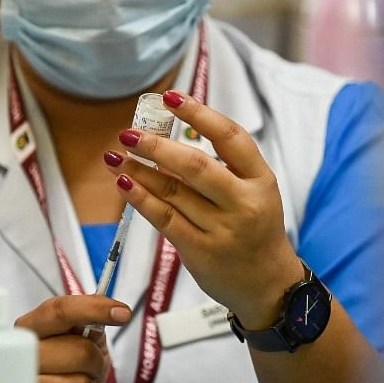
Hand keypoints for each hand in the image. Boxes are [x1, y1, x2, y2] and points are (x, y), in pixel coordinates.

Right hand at [14, 295, 130, 382]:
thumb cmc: (59, 370)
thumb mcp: (74, 340)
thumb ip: (89, 324)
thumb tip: (115, 313)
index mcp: (28, 329)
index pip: (59, 312)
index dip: (94, 309)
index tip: (122, 313)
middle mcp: (17, 357)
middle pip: (80, 352)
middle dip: (96, 362)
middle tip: (87, 369)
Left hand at [102, 90, 302, 329]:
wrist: (267, 284)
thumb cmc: (255, 228)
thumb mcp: (254, 193)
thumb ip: (223, 168)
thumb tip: (167, 138)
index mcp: (261, 180)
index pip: (230, 138)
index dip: (199, 114)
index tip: (171, 98)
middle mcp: (244, 203)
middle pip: (196, 166)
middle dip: (157, 146)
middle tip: (128, 133)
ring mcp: (223, 229)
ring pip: (174, 192)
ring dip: (140, 170)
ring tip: (116, 155)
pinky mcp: (201, 252)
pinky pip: (165, 219)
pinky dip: (141, 199)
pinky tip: (124, 183)